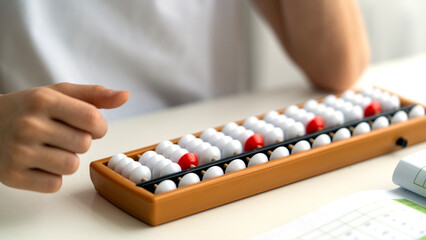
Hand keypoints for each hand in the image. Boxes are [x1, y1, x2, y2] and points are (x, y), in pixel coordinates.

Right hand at [0, 83, 128, 192]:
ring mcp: (19, 152)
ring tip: (49, 148)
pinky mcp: (12, 176)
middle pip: (85, 144)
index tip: (87, 125)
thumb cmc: (30, 108)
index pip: (94, 120)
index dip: (98, 126)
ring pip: (72, 166)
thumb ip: (94, 95)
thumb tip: (125, 96)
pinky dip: (52, 176)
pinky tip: (38, 162)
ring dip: (67, 159)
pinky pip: (54, 184)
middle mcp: (29, 125)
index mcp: (44, 100)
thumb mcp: (59, 94)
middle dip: (80, 141)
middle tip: (59, 135)